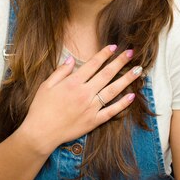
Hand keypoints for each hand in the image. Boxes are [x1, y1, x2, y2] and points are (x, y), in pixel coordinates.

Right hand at [19, 45, 141, 154]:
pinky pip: (111, 111)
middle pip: (106, 74)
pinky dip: (122, 104)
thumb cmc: (41, 108)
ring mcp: (91, 108)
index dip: (104, 54)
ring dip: (127, 79)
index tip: (114, 46)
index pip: (93, 64)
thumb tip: (71, 59)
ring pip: (113, 91)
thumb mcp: (46, 85)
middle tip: (131, 53)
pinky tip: (132, 96)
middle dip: (120, 62)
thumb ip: (60, 71)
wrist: (41, 133)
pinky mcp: (93, 121)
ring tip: (138, 71)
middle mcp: (84, 93)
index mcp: (73, 83)